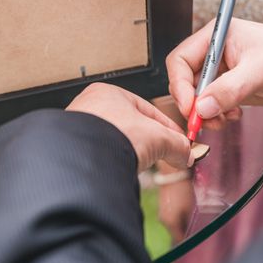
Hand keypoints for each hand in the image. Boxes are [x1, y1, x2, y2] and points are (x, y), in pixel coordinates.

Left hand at [66, 83, 192, 171]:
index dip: (168, 127)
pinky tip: (122, 169)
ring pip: (117, 141)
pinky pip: (103, 155)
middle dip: (150, 142)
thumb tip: (186, 154)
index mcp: (110, 93)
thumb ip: (177, 145)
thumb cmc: (113, 136)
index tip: (179, 141)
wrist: (86, 160)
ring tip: (141, 163)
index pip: (148, 109)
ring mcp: (80, 129)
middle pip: (132, 126)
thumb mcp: (159, 138)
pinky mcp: (76, 150)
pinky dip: (115, 161)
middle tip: (164, 155)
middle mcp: (91, 107)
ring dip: (132, 152)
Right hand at [158, 174, 194, 243]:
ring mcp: (162, 214)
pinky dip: (180, 217)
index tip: (199, 240)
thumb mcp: (191, 209)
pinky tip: (187, 210)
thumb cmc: (184, 190)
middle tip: (199, 229)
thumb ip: (191, 224)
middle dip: (187, 232)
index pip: (180, 240)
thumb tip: (192, 234)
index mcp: (170, 223)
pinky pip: (173, 218)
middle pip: (177, 233)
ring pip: (175, 225)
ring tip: (194, 218)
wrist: (173, 173)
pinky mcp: (163, 208)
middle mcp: (164, 221)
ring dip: (184, 224)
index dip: (189, 241)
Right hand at [166, 18, 262, 127]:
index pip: (180, 60)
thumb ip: (229, 89)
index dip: (179, 84)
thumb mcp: (259, 71)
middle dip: (193, 103)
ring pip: (198, 96)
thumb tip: (202, 107)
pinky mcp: (230, 88)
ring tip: (223, 120)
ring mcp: (222, 71)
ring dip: (206, 113)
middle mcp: (215, 52)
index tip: (190, 107)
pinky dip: (217, 115)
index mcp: (216, 36)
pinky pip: (212, 105)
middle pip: (185, 80)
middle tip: (203, 121)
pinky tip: (234, 115)